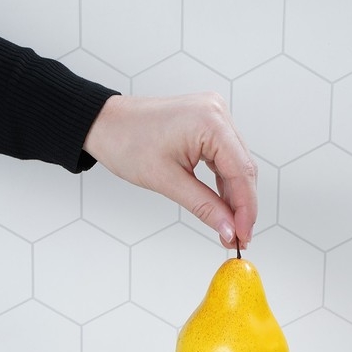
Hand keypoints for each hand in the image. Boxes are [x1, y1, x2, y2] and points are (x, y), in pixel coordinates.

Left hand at [84, 92, 257, 247]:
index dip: (247, 209)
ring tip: (231, 228)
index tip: (244, 236)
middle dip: (243, 206)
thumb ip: (204, 207)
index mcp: (210, 121)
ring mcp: (215, 116)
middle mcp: (218, 113)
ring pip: (237, 165)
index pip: (242, 172)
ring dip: (235, 197)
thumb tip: (229, 230)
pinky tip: (223, 206)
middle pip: (243, 169)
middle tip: (238, 238)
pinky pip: (225, 158)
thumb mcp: (167, 181)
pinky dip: (225, 183)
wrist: (104, 124)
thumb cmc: (127, 143)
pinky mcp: (208, 124)